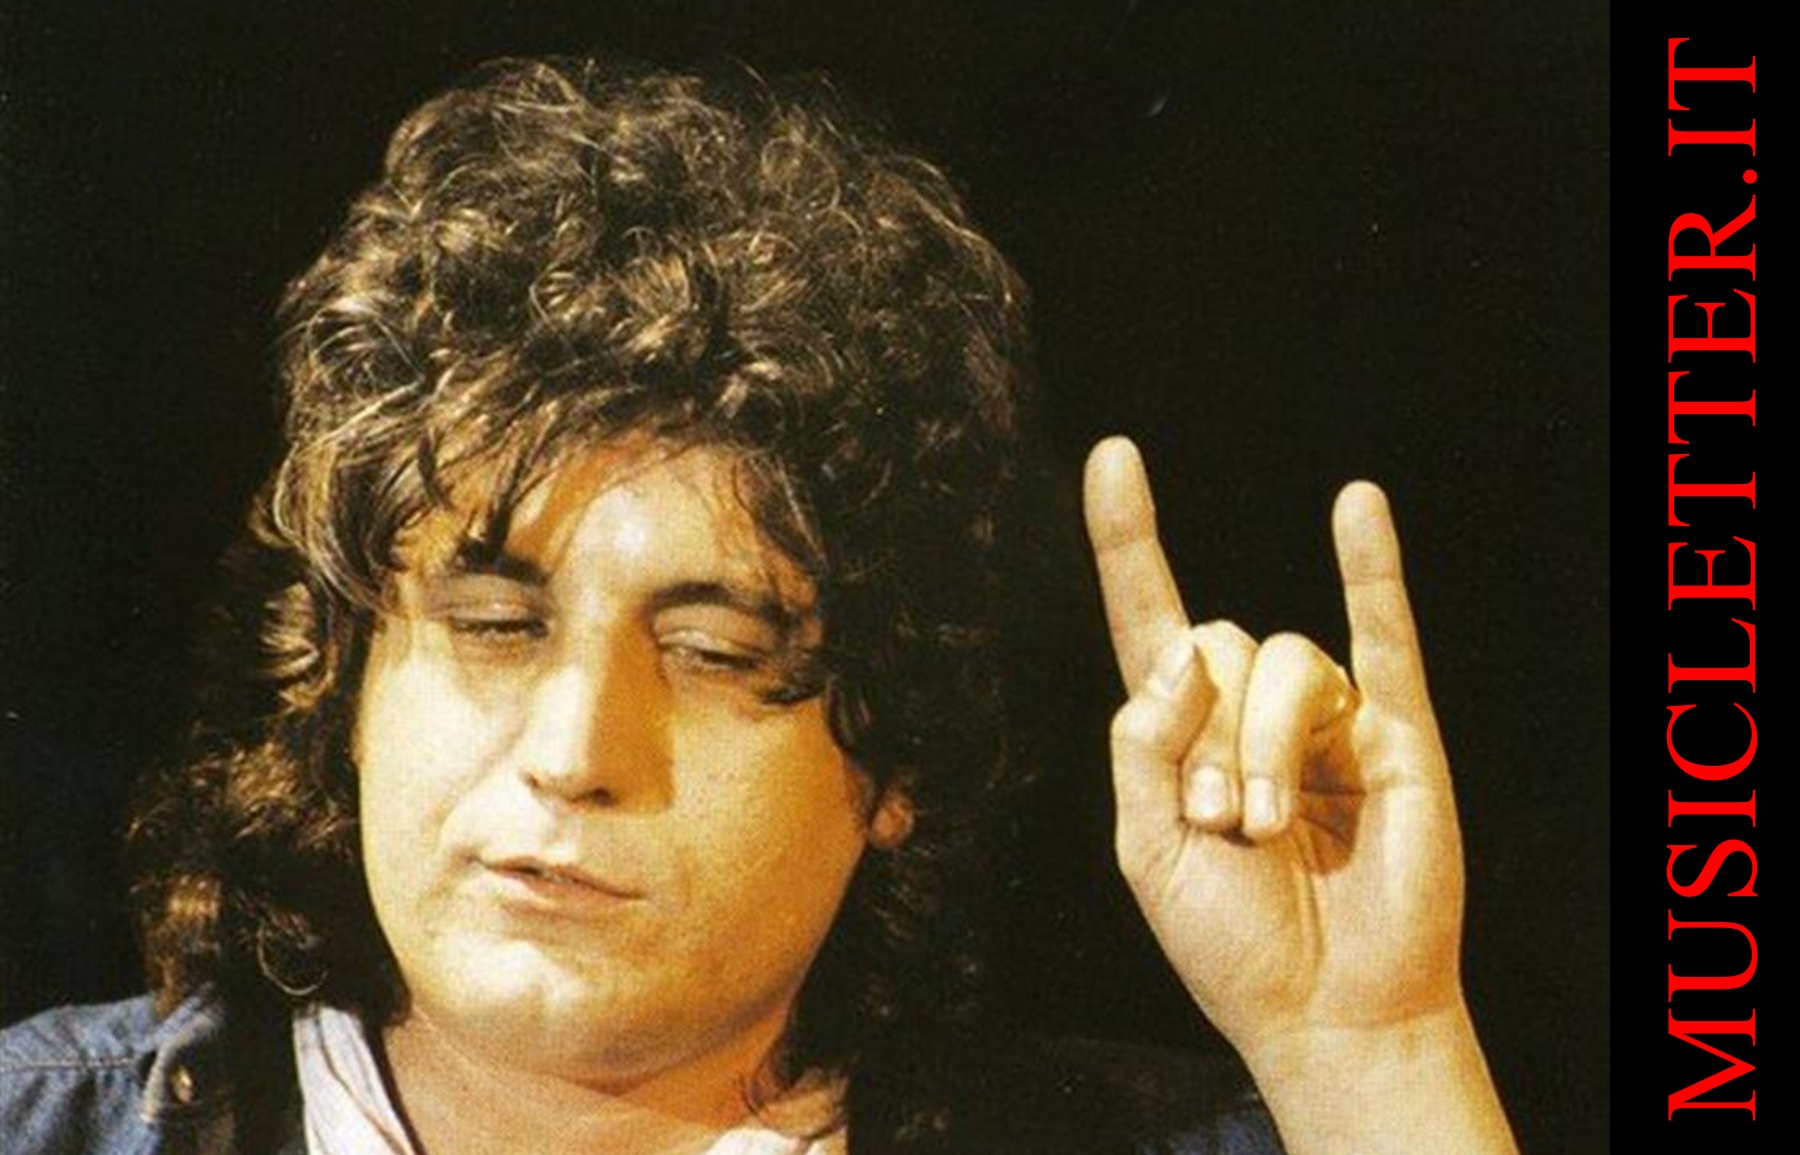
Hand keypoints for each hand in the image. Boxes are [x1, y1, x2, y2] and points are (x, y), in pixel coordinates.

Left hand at [1083, 436, 1464, 1055]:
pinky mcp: (1394, 732)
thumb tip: (1180, 657)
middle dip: (1205, 736)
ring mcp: (1324, 715)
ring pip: (1282, 660)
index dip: (1128, 537)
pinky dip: (1373, 568)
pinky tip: (1358, 506)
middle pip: (1214, 643)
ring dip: (1262, 745)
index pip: (1148, 613)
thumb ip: (1141, 747)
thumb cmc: (1232, 941)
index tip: (1112, 456)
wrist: (1328, 1010)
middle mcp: (1248, 707)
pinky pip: (1384, 635)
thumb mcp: (1147, 852)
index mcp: (1178, 731)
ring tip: (1266, 827)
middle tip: (1221, 823)